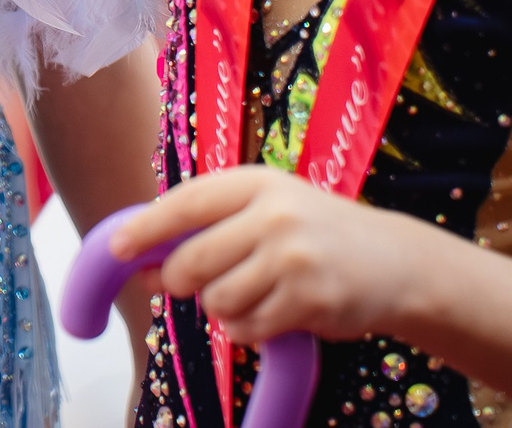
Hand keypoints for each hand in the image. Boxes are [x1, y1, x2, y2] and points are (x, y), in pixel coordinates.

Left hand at [114, 166, 428, 345]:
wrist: (395, 262)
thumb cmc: (314, 233)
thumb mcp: (265, 210)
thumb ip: (207, 229)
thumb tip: (142, 264)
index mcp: (257, 182)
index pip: (185, 204)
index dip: (145, 229)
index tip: (116, 249)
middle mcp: (274, 214)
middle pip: (192, 262)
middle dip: (182, 281)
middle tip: (197, 282)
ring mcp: (293, 258)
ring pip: (216, 301)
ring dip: (224, 308)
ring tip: (256, 293)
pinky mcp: (308, 301)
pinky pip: (246, 328)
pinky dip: (248, 328)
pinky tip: (275, 312)